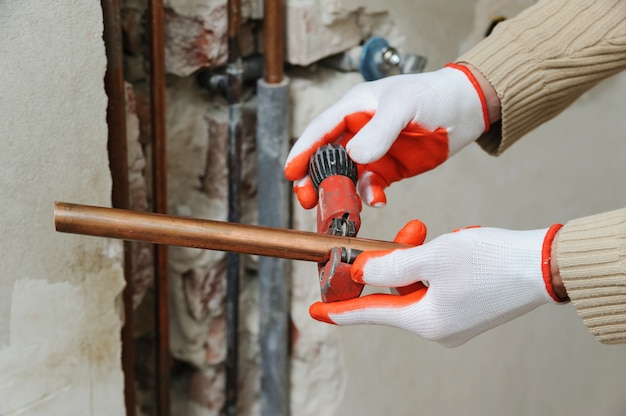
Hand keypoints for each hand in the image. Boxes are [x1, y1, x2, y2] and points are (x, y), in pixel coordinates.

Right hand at [284, 63, 490, 208]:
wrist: (467, 109)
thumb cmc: (434, 96)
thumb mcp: (404, 106)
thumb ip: (379, 130)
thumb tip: (354, 157)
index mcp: (354, 107)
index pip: (320, 130)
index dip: (302, 151)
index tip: (290, 173)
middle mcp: (358, 130)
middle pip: (326, 157)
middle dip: (314, 179)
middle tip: (307, 199)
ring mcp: (373, 151)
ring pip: (346, 176)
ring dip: (341, 192)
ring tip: (341, 208)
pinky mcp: (389, 169)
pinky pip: (372, 187)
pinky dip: (371, 196)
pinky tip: (378, 200)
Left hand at [310, 222, 565, 347]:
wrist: (544, 264)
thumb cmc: (490, 260)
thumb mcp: (430, 256)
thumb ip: (389, 265)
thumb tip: (360, 273)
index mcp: (426, 321)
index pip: (371, 313)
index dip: (341, 310)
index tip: (317, 311)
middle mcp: (438, 327)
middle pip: (396, 293)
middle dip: (394, 261)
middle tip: (407, 233)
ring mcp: (455, 320)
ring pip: (417, 285)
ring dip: (417, 257)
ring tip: (433, 233)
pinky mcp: (468, 308)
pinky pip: (436, 286)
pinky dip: (433, 265)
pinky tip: (451, 246)